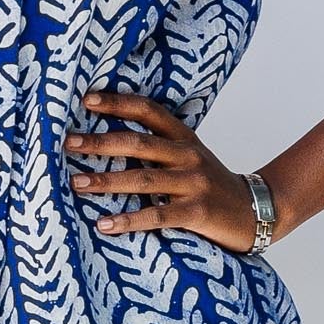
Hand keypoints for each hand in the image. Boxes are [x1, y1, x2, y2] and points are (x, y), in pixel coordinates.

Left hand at [63, 89, 264, 255]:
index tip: (87, 99)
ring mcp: (194, 183)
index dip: (118, 103)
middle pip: (138, 143)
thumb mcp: (189, 157)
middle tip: (68, 144)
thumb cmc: (209, 184)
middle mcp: (187, 155)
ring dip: (106, 182)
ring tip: (76, 185)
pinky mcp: (197, 212)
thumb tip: (105, 142)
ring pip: (143, 179)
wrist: (255, 211)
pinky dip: (129, 221)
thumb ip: (158, 148)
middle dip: (100, 143)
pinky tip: (105, 224)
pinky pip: (157, 216)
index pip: (148, 111)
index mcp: (184, 136)